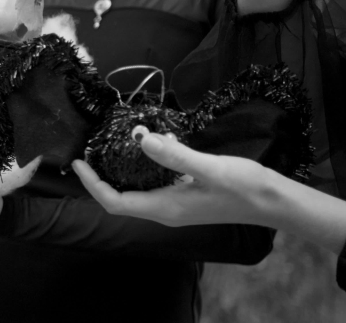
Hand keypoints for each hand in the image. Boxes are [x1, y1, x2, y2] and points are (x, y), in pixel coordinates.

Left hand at [71, 133, 275, 226]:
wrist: (274, 203)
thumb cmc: (244, 188)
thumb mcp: (210, 167)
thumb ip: (176, 156)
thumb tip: (143, 140)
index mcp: (165, 207)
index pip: (115, 201)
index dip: (93, 185)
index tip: (78, 163)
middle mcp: (165, 210)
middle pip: (120, 199)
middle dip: (99, 179)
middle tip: (86, 154)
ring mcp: (175, 206)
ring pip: (135, 193)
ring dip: (117, 175)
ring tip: (104, 151)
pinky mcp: (184, 198)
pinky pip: (151, 187)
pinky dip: (138, 171)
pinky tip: (142, 151)